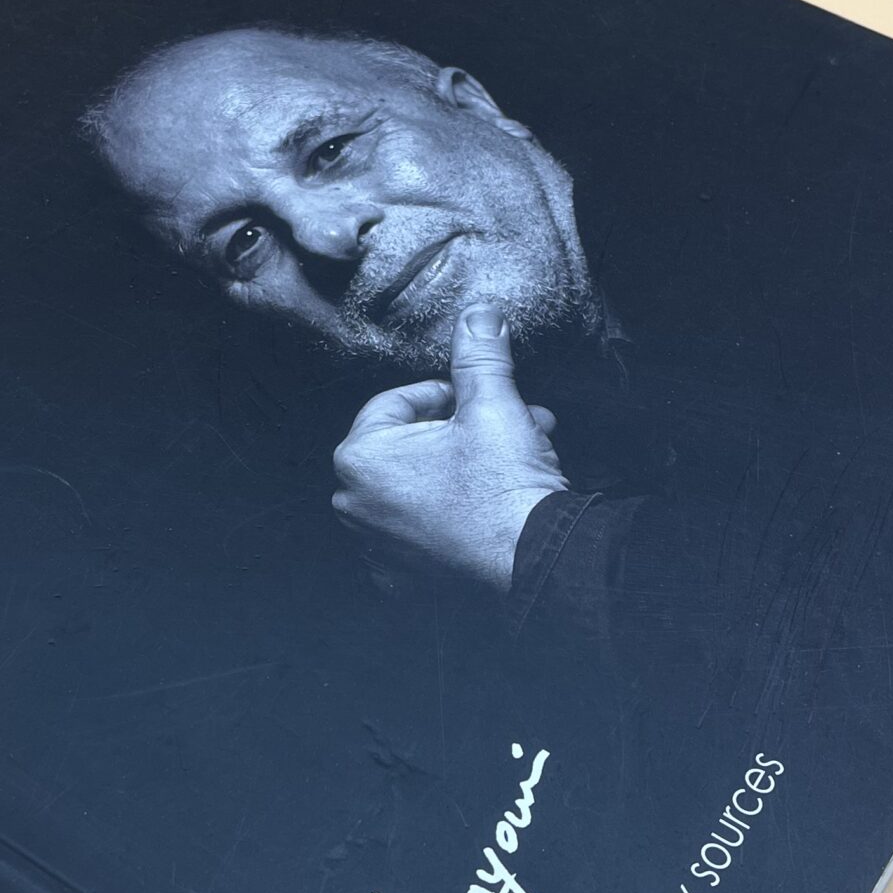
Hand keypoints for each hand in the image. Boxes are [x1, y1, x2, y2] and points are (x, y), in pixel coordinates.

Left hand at [331, 298, 566, 593]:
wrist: (536, 562)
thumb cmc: (503, 486)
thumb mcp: (492, 404)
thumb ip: (478, 354)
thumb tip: (478, 313)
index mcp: (360, 458)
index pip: (397, 402)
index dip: (447, 393)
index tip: (480, 397)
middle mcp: (355, 505)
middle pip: (410, 445)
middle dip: (464, 429)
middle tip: (509, 422)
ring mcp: (378, 546)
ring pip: (422, 485)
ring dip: (465, 466)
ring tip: (517, 456)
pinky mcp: (406, 578)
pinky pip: (426, 530)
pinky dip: (454, 514)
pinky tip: (493, 503)